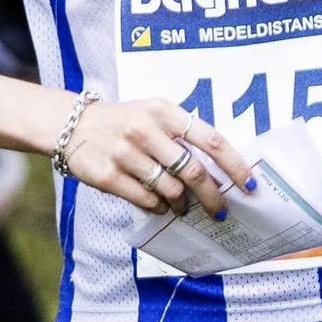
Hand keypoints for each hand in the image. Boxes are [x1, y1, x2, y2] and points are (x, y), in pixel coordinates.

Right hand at [57, 95, 255, 215]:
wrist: (73, 125)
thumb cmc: (124, 122)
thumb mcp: (154, 113)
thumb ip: (182, 133)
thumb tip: (218, 170)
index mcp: (164, 111)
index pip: (211, 140)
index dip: (234, 165)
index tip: (248, 184)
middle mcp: (146, 130)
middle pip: (193, 171)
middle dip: (211, 195)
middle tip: (219, 209)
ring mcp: (126, 153)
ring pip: (171, 189)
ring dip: (182, 203)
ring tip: (182, 205)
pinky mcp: (109, 175)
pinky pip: (146, 199)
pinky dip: (159, 207)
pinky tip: (159, 204)